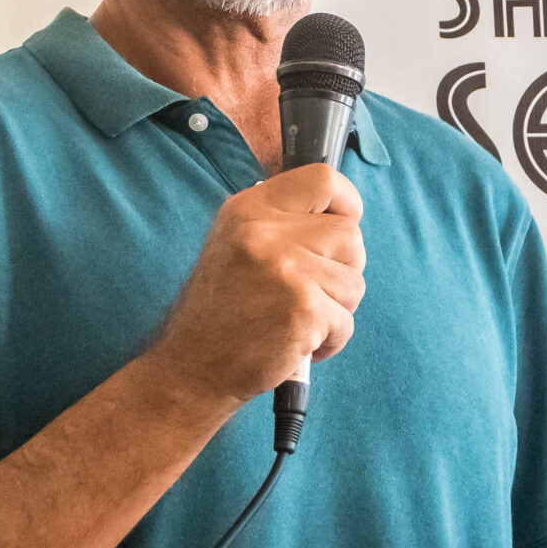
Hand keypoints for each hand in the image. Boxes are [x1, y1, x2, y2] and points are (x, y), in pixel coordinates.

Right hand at [145, 164, 364, 410]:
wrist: (192, 367)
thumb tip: (342, 216)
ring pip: (354, 282)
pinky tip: (298, 343)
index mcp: (250, 209)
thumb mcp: (236, 243)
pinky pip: (346, 322)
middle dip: (343, 269)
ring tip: (298, 320)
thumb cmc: (221, 310)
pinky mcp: (303, 310)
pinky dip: (331, 340)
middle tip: (311, 292)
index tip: (344, 226)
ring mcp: (286, 270)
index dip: (347, 204)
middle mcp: (266, 233)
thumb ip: (282, 222)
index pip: (323, 180)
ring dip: (336, 309)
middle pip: (350, 236)